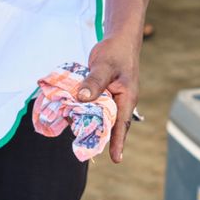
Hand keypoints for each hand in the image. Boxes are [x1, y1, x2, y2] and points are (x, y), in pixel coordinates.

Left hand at [77, 32, 140, 163]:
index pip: (122, 124)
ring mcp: (112, 98)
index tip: (116, 160)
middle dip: (100, 136)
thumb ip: (94, 82)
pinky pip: (94, 105)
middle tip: (87, 149)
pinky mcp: (102, 93)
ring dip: (90, 122)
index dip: (118, 142)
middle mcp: (120, 101)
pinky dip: (85, 110)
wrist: (119, 40)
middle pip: (110, 123)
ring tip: (77, 133)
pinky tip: (72, 113)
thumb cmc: (116, 52)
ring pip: (100, 115)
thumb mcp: (104, 65)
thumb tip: (82, 98)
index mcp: (126, 97)